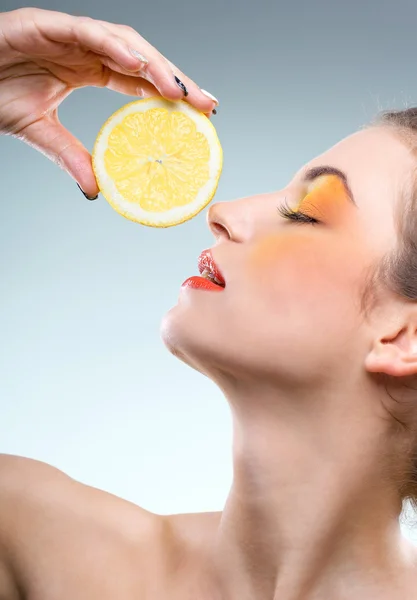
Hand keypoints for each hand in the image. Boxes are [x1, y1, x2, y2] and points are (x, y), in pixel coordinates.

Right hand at [0, 8, 217, 197]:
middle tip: (204, 102)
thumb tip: (96, 190)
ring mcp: (67, 34)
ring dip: (152, 63)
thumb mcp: (40, 132)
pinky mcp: (43, 23)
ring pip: (121, 41)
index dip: (170, 93)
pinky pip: (85, 31)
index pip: (139, 80)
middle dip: (175, 79)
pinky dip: (113, 45)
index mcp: (87, 69)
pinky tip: (137, 64)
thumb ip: (70, 155)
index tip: (200, 111)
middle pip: (141, 60)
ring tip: (177, 88)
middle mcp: (84, 49)